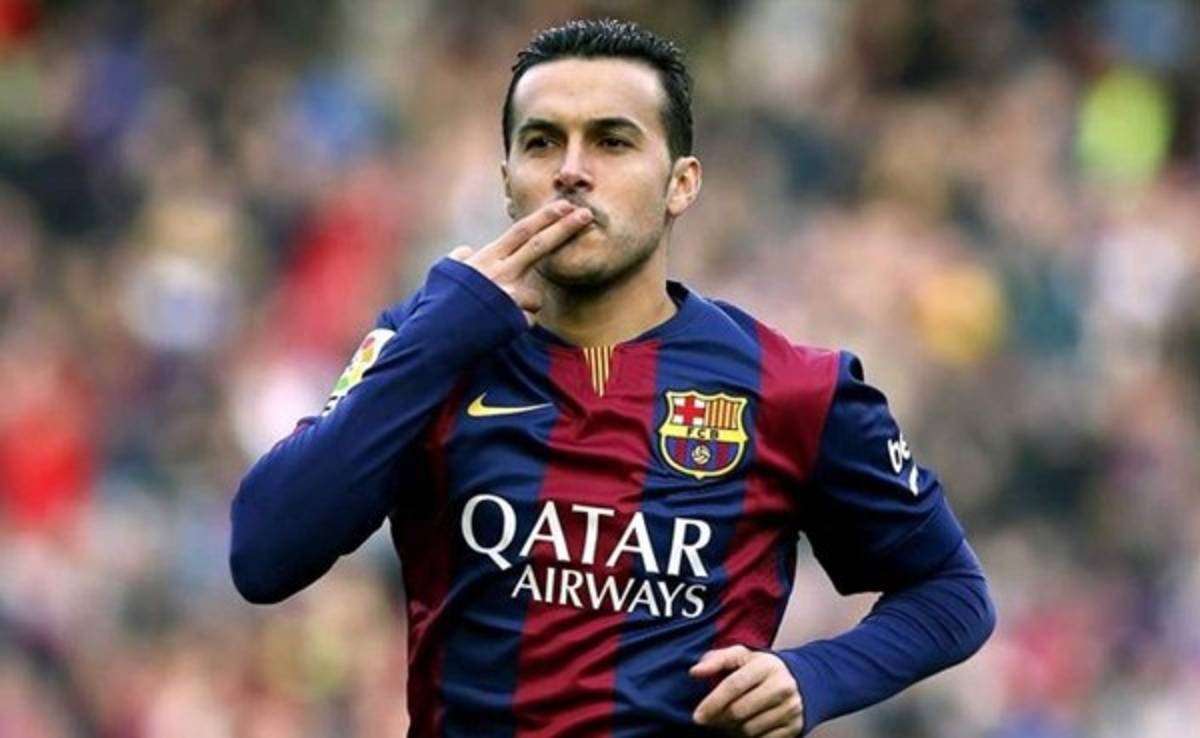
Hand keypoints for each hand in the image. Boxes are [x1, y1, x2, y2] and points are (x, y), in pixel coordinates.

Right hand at [447, 200, 592, 324]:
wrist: (436, 339)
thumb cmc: (438, 306)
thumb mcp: (444, 276)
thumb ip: (460, 260)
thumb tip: (467, 250)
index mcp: (487, 259)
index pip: (520, 231)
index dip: (544, 217)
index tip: (564, 205)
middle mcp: (501, 273)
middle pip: (539, 246)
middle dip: (565, 228)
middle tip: (586, 215)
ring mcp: (509, 297)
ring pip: (536, 296)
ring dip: (524, 306)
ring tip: (497, 316)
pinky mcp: (514, 321)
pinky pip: (527, 321)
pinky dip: (516, 325)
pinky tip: (496, 330)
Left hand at [690, 645, 804, 736]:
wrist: (799, 681)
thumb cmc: (760, 669)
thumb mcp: (740, 656)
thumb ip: (716, 659)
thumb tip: (695, 671)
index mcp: (766, 665)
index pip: (733, 685)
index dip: (712, 702)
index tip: (698, 716)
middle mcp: (782, 686)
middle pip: (739, 711)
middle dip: (719, 719)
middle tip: (710, 720)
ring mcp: (791, 708)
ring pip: (749, 729)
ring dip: (732, 730)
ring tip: (728, 722)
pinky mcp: (795, 727)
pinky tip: (743, 728)